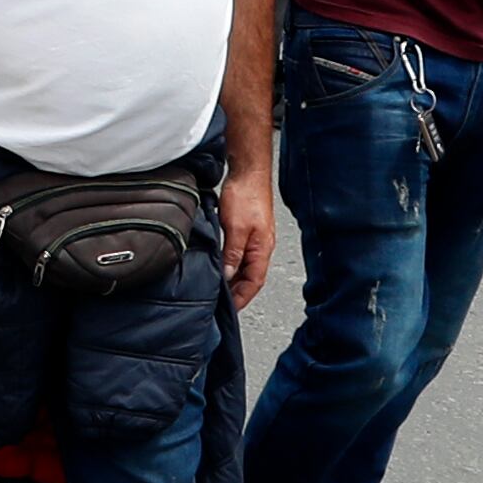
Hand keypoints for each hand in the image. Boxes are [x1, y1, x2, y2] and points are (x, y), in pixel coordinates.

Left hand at [219, 167, 275, 307]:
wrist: (248, 171)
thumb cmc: (246, 196)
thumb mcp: (235, 228)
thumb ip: (232, 254)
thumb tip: (227, 276)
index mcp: (262, 250)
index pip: (254, 283)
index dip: (242, 298)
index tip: (231, 310)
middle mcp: (261, 247)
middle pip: (250, 278)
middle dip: (238, 293)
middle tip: (222, 305)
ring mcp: (254, 239)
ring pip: (244, 267)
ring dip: (233, 279)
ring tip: (219, 290)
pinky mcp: (246, 230)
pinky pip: (239, 255)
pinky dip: (231, 265)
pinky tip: (221, 266)